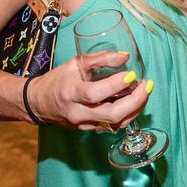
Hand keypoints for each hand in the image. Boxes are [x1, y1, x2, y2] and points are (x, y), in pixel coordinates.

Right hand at [25, 56, 151, 131]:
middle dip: (135, 101)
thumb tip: (125, 56)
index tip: (131, 74)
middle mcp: (78, 112)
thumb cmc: (58, 80)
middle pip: (112, 114)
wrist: (39, 103)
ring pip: (116, 123)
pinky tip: (135, 102)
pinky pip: (113, 126)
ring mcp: (84, 124)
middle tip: (147, 86)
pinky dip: (128, 114)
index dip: (116, 85)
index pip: (95, 94)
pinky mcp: (90, 130)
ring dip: (136, 109)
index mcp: (71, 93)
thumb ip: (100, 59)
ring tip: (145, 92)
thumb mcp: (75, 63)